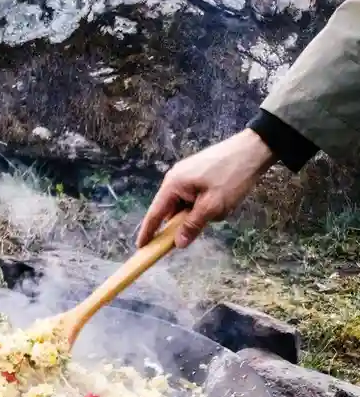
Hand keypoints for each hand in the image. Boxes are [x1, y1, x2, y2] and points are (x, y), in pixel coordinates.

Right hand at [136, 129, 276, 248]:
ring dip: (197, 213)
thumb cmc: (232, 176)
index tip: (141, 249)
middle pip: (169, 210)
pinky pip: (193, 197)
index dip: (147, 233)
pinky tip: (220, 202)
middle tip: (197, 230)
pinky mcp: (197, 173)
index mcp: (173, 184)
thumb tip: (178, 243)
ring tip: (220, 209)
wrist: (254, 148)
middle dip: (183, 222)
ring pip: (184, 205)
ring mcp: (186, 174)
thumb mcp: (213, 206)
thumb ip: (193, 226)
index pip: (155, 214)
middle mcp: (175, 178)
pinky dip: (202, 205)